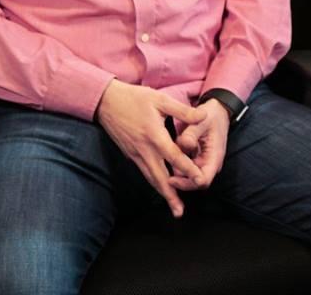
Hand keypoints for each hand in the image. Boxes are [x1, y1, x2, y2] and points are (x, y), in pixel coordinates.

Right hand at [95, 80, 206, 216]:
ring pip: (151, 178)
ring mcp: (135, 154)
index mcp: (154, 135)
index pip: (174, 157)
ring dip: (163, 193)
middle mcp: (144, 149)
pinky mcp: (130, 154)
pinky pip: (144, 172)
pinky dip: (154, 182)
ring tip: (174, 207)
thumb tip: (203, 115)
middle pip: (159, 177)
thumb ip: (182, 110)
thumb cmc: (135, 98)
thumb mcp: (160, 99)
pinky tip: (161, 187)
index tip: (199, 180)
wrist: (106, 102)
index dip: (188, 169)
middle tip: (180, 212)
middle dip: (171, 195)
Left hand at [169, 98, 230, 191]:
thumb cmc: (211, 115)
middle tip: (164, 177)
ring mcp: (204, 161)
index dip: (188, 183)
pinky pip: (188, 167)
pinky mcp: (197, 157)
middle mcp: (210, 163)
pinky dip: (178, 166)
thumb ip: (192, 133)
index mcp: (214, 156)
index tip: (172, 179)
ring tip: (163, 168)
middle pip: (195, 182)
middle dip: (180, 181)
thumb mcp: (202, 121)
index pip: (203, 180)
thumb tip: (184, 144)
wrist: (218, 110)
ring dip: (178, 174)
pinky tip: (167, 160)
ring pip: (190, 176)